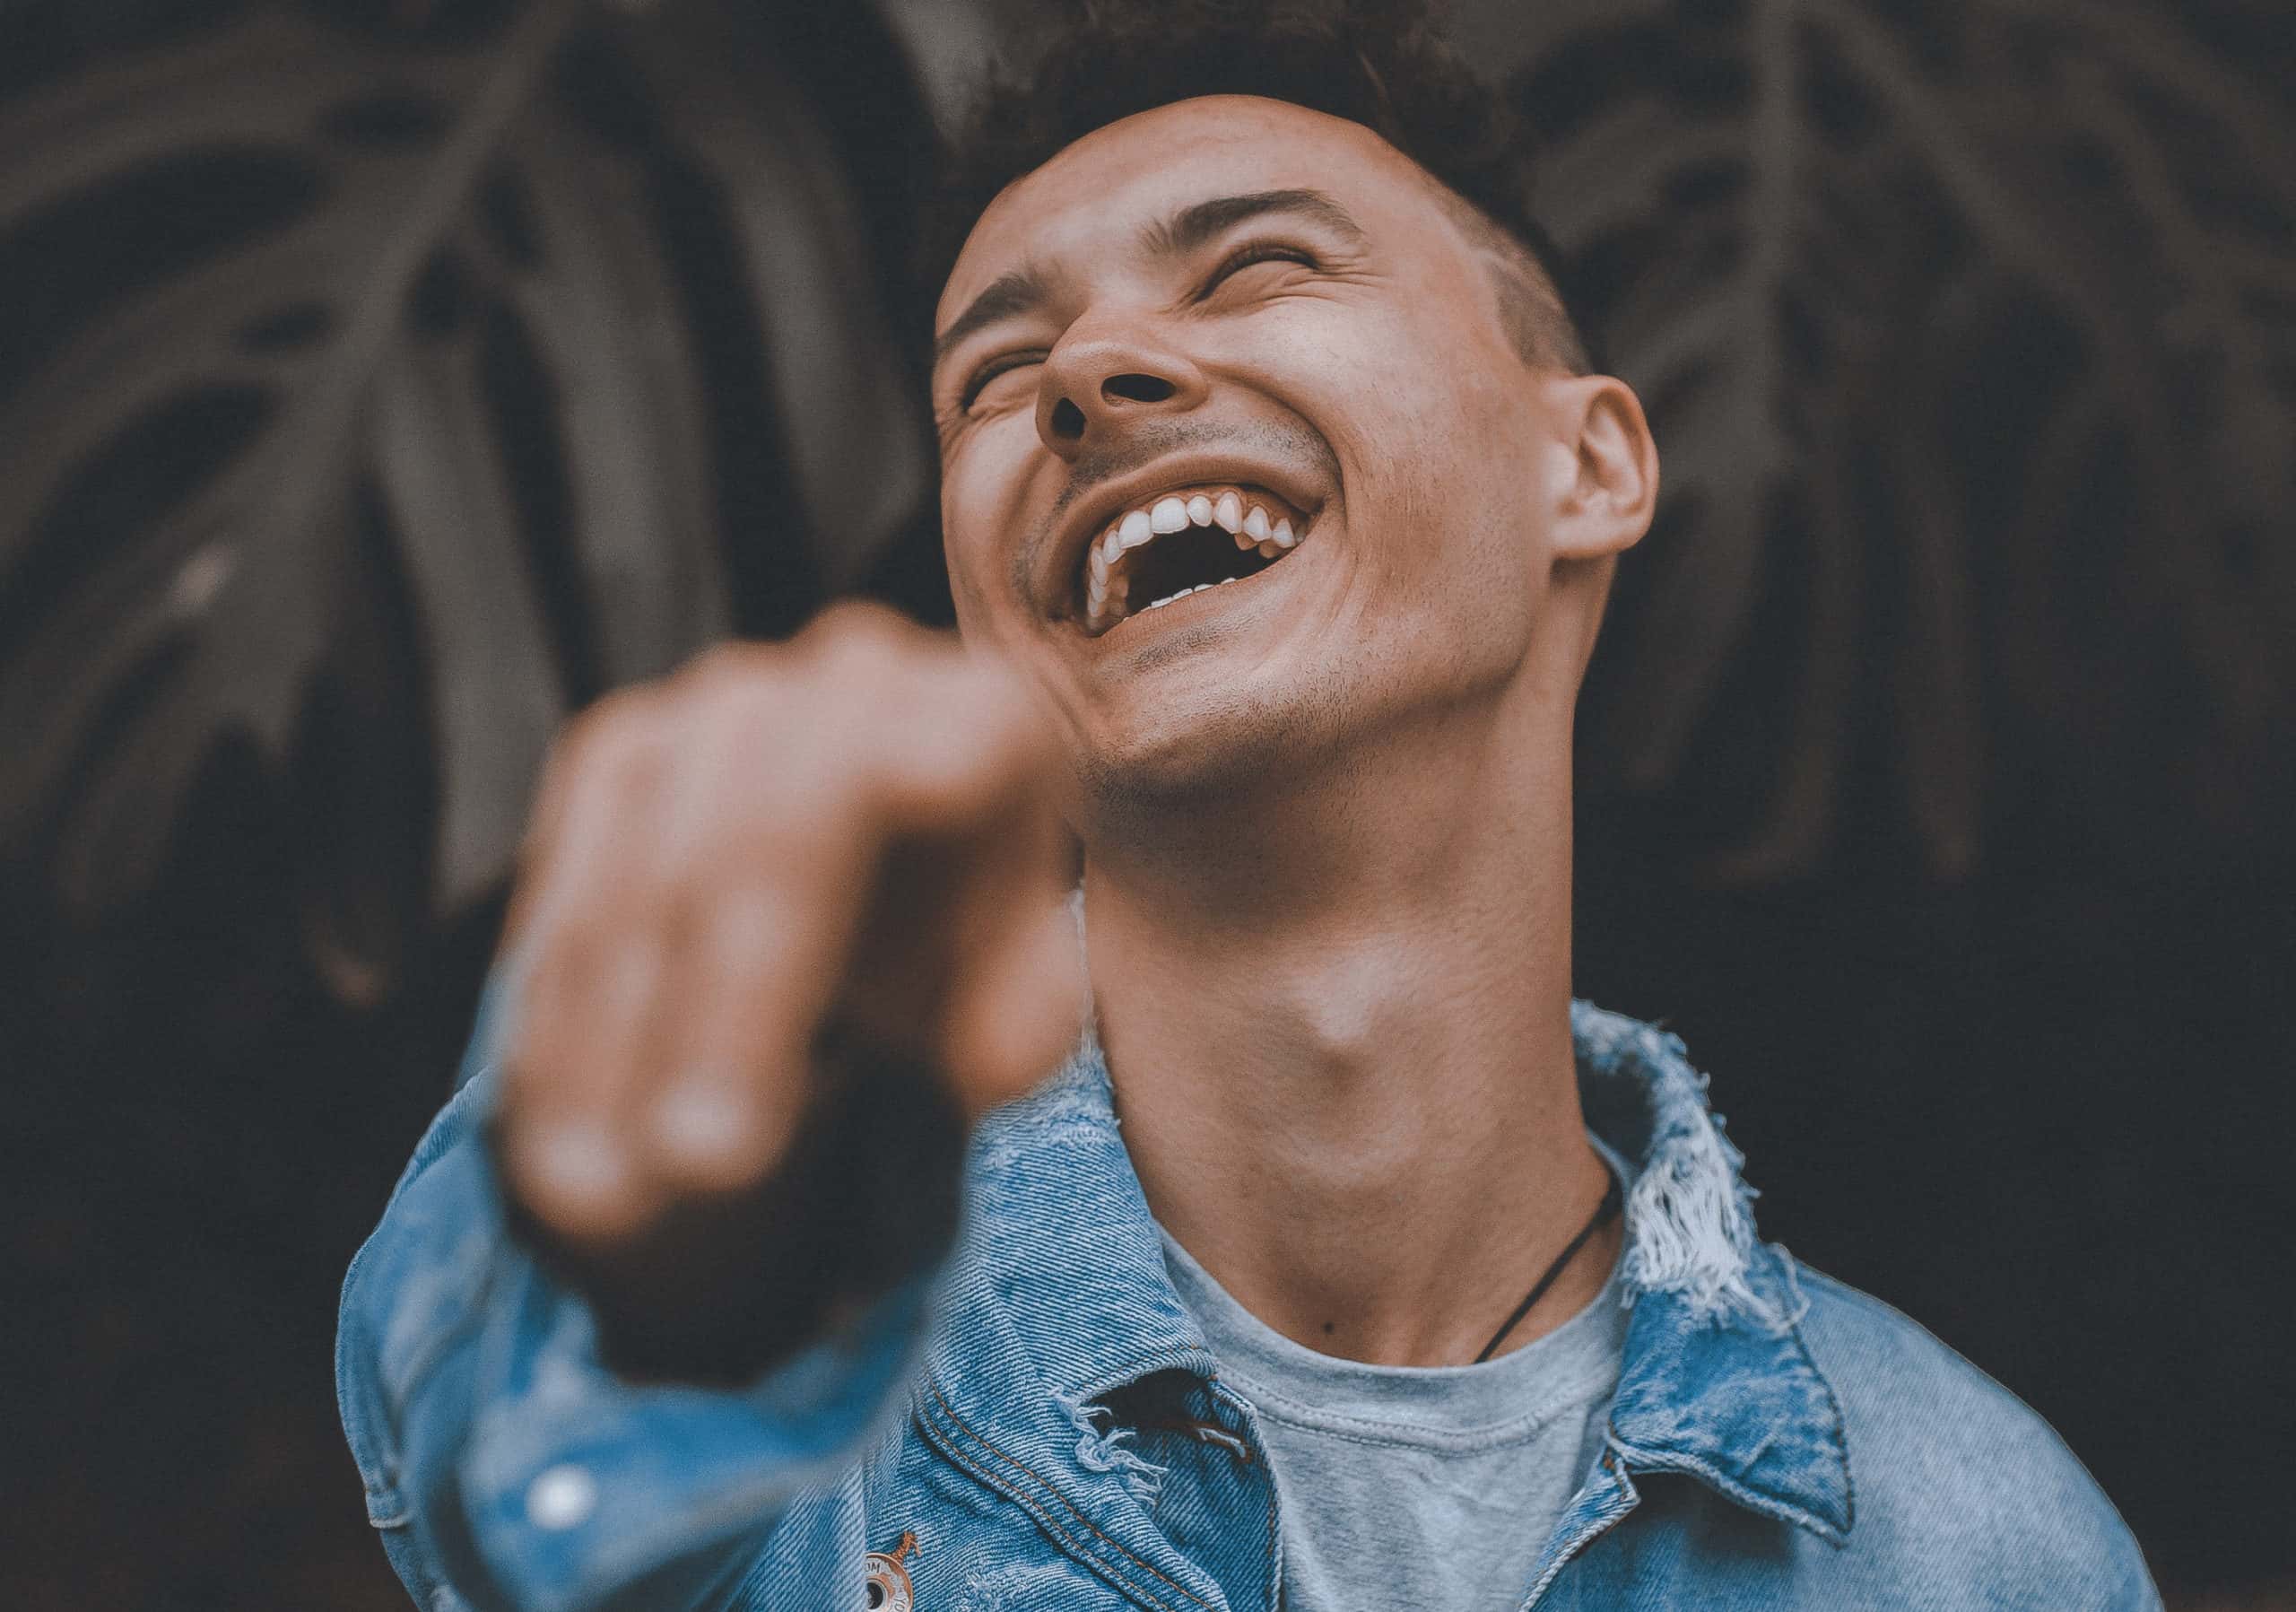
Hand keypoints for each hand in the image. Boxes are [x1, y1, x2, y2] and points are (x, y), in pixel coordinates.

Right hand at [490, 603, 1079, 1377]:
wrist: (910, 880)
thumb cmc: (978, 950)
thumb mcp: (1020, 1000)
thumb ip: (1017, 1026)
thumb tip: (988, 1061)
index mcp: (976, 719)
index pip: (848, 813)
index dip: (767, 980)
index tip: (732, 1142)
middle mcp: (849, 678)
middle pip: (739, 845)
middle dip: (702, 1023)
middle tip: (681, 1182)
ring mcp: (724, 707)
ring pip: (636, 882)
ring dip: (603, 1051)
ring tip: (593, 1206)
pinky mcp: (628, 752)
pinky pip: (567, 894)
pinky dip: (558, 1027)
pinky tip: (552, 1139)